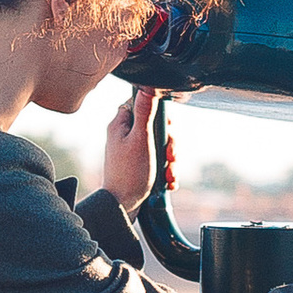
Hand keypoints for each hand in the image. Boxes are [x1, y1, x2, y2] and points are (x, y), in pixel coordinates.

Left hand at [96, 85, 157, 215]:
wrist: (122, 207)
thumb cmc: (129, 174)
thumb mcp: (141, 139)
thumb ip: (145, 112)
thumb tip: (148, 85)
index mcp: (121, 124)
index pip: (143, 103)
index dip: (160, 115)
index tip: (166, 129)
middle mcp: (125, 135)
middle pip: (157, 126)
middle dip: (169, 143)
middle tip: (169, 156)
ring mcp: (133, 151)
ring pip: (161, 146)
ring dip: (171, 161)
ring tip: (168, 174)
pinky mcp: (140, 166)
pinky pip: (160, 162)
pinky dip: (167, 172)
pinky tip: (168, 182)